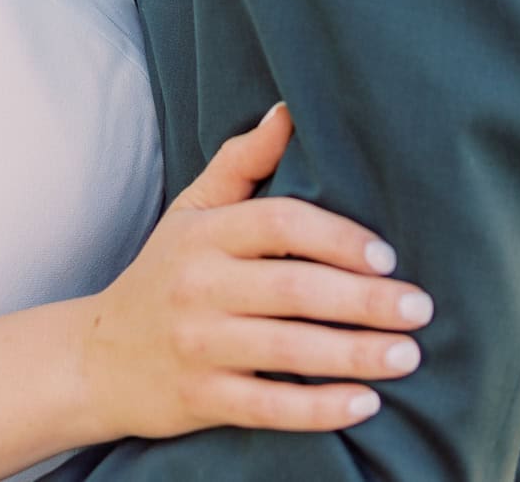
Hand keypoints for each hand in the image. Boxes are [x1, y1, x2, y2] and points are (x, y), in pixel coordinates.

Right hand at [78, 106, 434, 442]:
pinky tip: (364, 404)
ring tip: (408, 355)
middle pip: (294, 288)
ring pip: (288, 349)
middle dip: (365, 300)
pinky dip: (320, 408)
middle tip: (420, 308)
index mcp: (205, 233)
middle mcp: (199, 285)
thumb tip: (288, 111)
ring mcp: (199, 344)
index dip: (338, 237)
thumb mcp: (192, 209)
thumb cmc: (166, 272)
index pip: (279, 224)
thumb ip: (241, 162)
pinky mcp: (201, 398)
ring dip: (356, 354)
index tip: (387, 256)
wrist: (100, 356)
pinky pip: (270, 406)